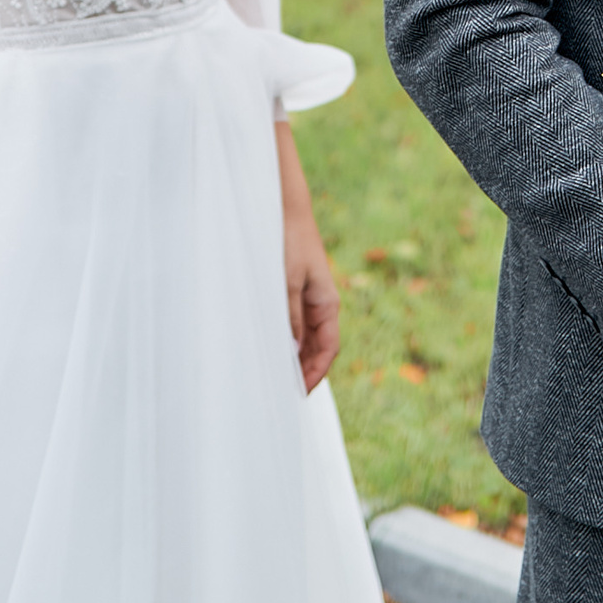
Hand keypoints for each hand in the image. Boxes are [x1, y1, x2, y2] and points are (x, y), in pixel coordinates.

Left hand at [284, 206, 340, 392]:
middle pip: (318, 347)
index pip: (328, 349)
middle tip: (284, 391)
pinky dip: (288, 339)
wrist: (285, 210)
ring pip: (306, 337)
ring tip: (277, 376)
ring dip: (296, 356)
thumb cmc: (289, 242)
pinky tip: (274, 349)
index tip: (300, 392)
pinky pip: (296, 324)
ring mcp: (309, 299)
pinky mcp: (296, 292)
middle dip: (305, 370)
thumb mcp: (287, 283)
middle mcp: (321, 305)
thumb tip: (293, 352)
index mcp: (327, 304)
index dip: (316, 373)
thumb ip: (290, 318)